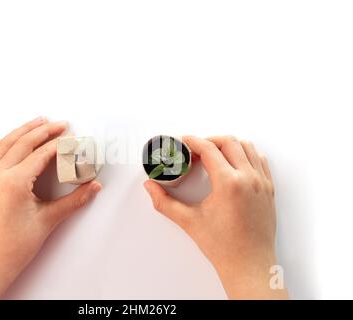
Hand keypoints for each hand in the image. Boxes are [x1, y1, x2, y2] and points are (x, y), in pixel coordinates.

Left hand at [0, 117, 101, 298]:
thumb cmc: (13, 246)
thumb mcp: (48, 220)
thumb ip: (74, 200)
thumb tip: (93, 187)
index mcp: (13, 182)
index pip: (41, 154)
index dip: (59, 144)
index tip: (72, 139)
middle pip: (23, 142)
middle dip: (44, 130)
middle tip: (60, 124)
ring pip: (5, 144)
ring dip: (23, 130)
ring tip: (38, 122)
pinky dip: (7, 142)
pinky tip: (14, 140)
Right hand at [143, 135, 287, 298]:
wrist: (248, 265)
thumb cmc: (222, 247)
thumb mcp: (188, 221)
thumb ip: (164, 202)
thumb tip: (150, 187)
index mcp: (229, 183)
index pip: (209, 149)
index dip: (192, 141)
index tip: (183, 142)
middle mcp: (249, 178)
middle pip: (229, 142)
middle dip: (209, 140)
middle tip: (195, 150)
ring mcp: (262, 183)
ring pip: (247, 147)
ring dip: (228, 145)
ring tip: (213, 155)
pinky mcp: (269, 189)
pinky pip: (260, 160)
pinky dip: (246, 155)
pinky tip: (234, 164)